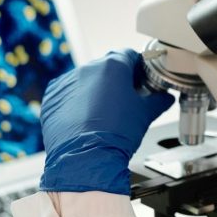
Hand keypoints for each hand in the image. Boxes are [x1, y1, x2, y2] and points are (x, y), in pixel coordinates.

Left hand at [39, 49, 174, 194]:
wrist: (86, 159)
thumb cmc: (115, 135)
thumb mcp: (145, 115)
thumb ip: (158, 101)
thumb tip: (165, 99)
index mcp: (112, 67)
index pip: (129, 56)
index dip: (138, 69)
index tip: (140, 81)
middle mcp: (88, 69)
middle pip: (107, 68)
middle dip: (116, 81)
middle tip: (125, 101)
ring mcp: (67, 82)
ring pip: (87, 81)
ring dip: (96, 92)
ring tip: (104, 115)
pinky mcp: (52, 97)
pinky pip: (68, 93)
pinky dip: (77, 102)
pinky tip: (86, 120)